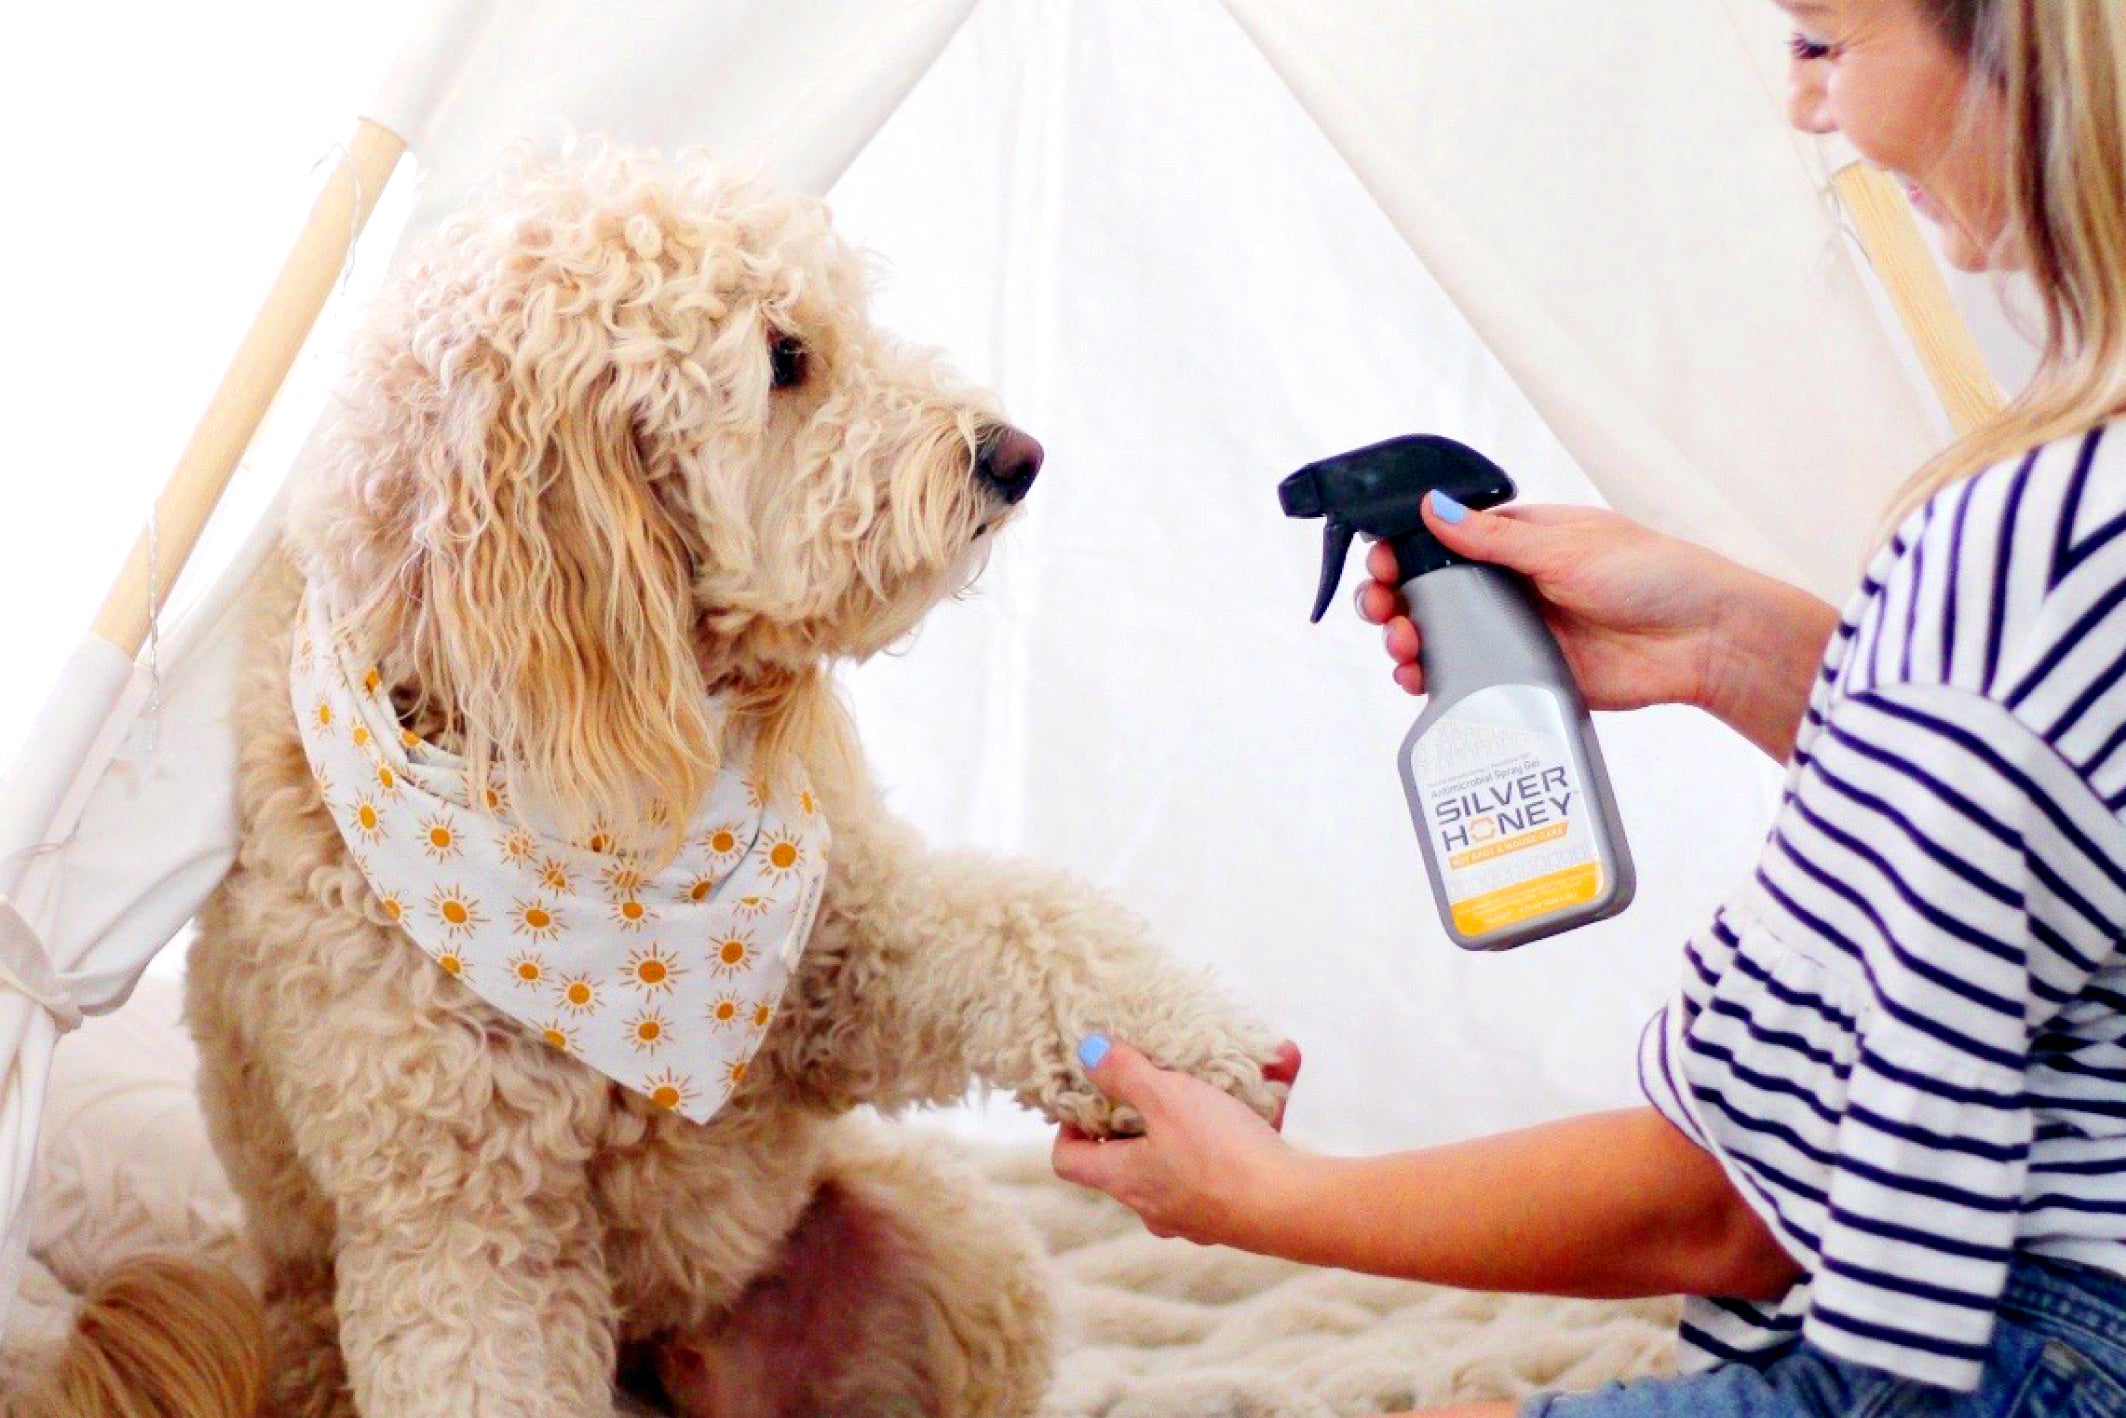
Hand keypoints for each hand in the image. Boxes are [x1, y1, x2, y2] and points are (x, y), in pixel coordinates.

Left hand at [1051, 1037, 1301, 1245]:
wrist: (1292, 1208)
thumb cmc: (1219, 1154)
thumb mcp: (1166, 1097)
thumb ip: (1124, 1072)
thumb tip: (1086, 1051)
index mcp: (1125, 1179)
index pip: (1069, 1162)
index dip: (1069, 1128)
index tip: (1087, 1096)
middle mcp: (1154, 1204)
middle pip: (1129, 1156)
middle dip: (1146, 1111)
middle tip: (1156, 1078)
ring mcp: (1196, 1212)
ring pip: (1188, 1153)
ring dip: (1206, 1110)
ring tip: (1229, 1069)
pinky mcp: (1237, 1210)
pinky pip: (1234, 1156)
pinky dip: (1249, 1120)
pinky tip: (1279, 1077)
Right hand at [1357, 497, 1738, 709]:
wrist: (1701, 641)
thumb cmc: (1653, 576)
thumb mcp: (1566, 547)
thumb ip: (1493, 538)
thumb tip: (1432, 508)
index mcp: (1518, 542)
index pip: (1441, 541)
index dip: (1403, 550)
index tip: (1381, 561)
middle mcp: (1509, 586)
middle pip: (1428, 592)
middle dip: (1392, 597)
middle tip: (1381, 606)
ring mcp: (1513, 633)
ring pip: (1439, 638)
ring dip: (1408, 639)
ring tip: (1403, 643)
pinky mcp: (1523, 677)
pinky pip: (1467, 681)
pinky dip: (1435, 681)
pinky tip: (1420, 678)